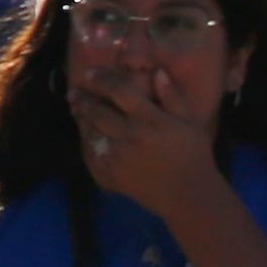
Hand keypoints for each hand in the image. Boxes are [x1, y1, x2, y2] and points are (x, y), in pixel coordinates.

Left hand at [74, 42, 212, 214]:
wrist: (187, 195)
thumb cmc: (192, 154)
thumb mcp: (190, 122)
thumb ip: (173, 96)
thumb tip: (156, 72)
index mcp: (151, 121)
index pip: (120, 92)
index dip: (102, 80)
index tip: (90, 72)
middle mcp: (130, 137)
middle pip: (98, 111)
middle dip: (83, 99)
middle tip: (74, 91)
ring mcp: (117, 158)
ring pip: (90, 132)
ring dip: (80, 118)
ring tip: (75, 107)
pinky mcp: (109, 175)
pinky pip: (90, 154)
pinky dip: (85, 141)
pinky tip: (86, 133)